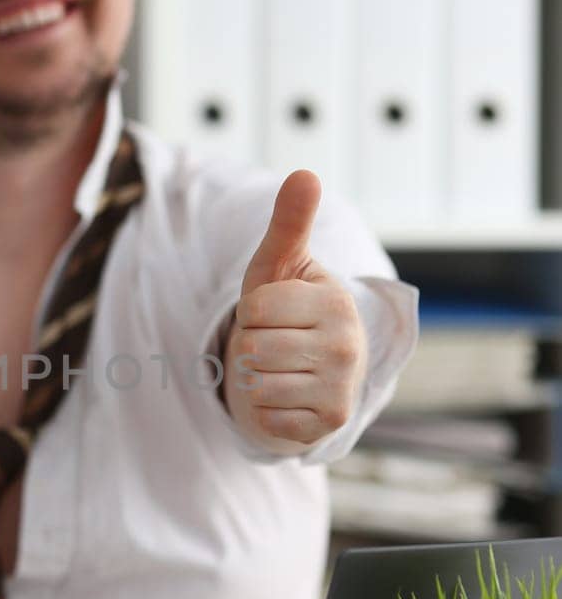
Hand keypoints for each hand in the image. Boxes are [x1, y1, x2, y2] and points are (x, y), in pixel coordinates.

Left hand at [223, 171, 367, 449]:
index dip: (252, 313)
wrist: (311, 367)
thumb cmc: (287, 308)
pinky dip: (265, 410)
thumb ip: (290, 222)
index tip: (273, 313)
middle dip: (251, 346)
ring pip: (257, 386)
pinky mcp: (327, 424)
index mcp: (336, 303)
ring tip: (279, 368)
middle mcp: (348, 348)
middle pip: (254, 350)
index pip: (255, 311)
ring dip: (256, 379)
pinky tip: (286, 395)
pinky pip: (267, 419)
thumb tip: (305, 174)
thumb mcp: (281, 264)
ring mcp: (341, 390)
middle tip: (274, 342)